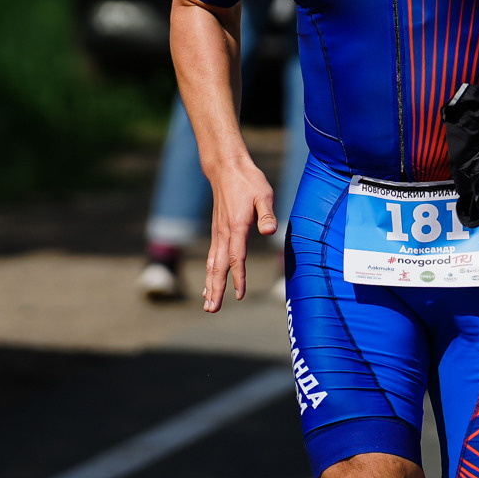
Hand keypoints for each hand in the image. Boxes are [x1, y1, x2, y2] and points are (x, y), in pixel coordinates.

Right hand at [202, 158, 276, 312]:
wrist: (227, 168)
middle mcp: (224, 233)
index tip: (240, 295)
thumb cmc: (249, 181)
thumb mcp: (264, 194)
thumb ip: (267, 214)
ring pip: (212, 264)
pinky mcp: (217, 231)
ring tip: (207, 304)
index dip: (239, 278)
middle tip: (211, 309)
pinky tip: (209, 283)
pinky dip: (209, 272)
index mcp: (236, 227)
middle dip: (216, 289)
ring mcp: (218, 233)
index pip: (237, 258)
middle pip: (219, 266)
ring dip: (210, 284)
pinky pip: (212, 256)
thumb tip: (271, 232)